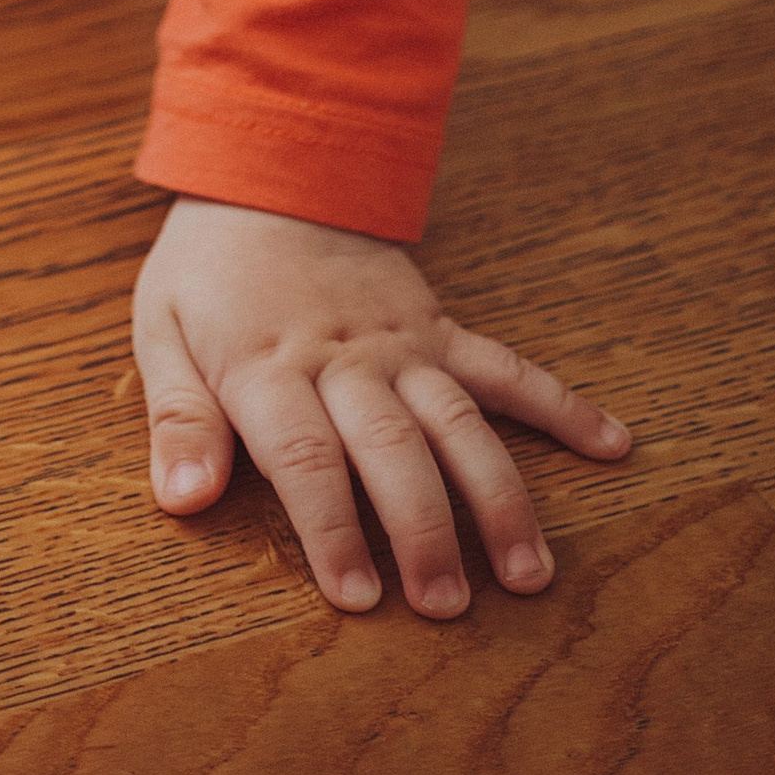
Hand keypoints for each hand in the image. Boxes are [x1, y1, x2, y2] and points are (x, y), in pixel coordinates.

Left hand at [131, 197, 629, 616]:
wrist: (268, 169)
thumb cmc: (209, 267)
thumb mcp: (162, 328)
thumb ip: (178, 416)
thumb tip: (180, 499)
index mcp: (268, 365)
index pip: (305, 457)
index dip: (331, 527)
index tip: (356, 598)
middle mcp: (345, 359)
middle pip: (391, 450)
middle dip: (422, 529)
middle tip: (448, 606)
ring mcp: (401, 345)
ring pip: (458, 422)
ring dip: (496, 496)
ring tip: (529, 572)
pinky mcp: (438, 329)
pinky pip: (505, 368)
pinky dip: (561, 405)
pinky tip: (612, 444)